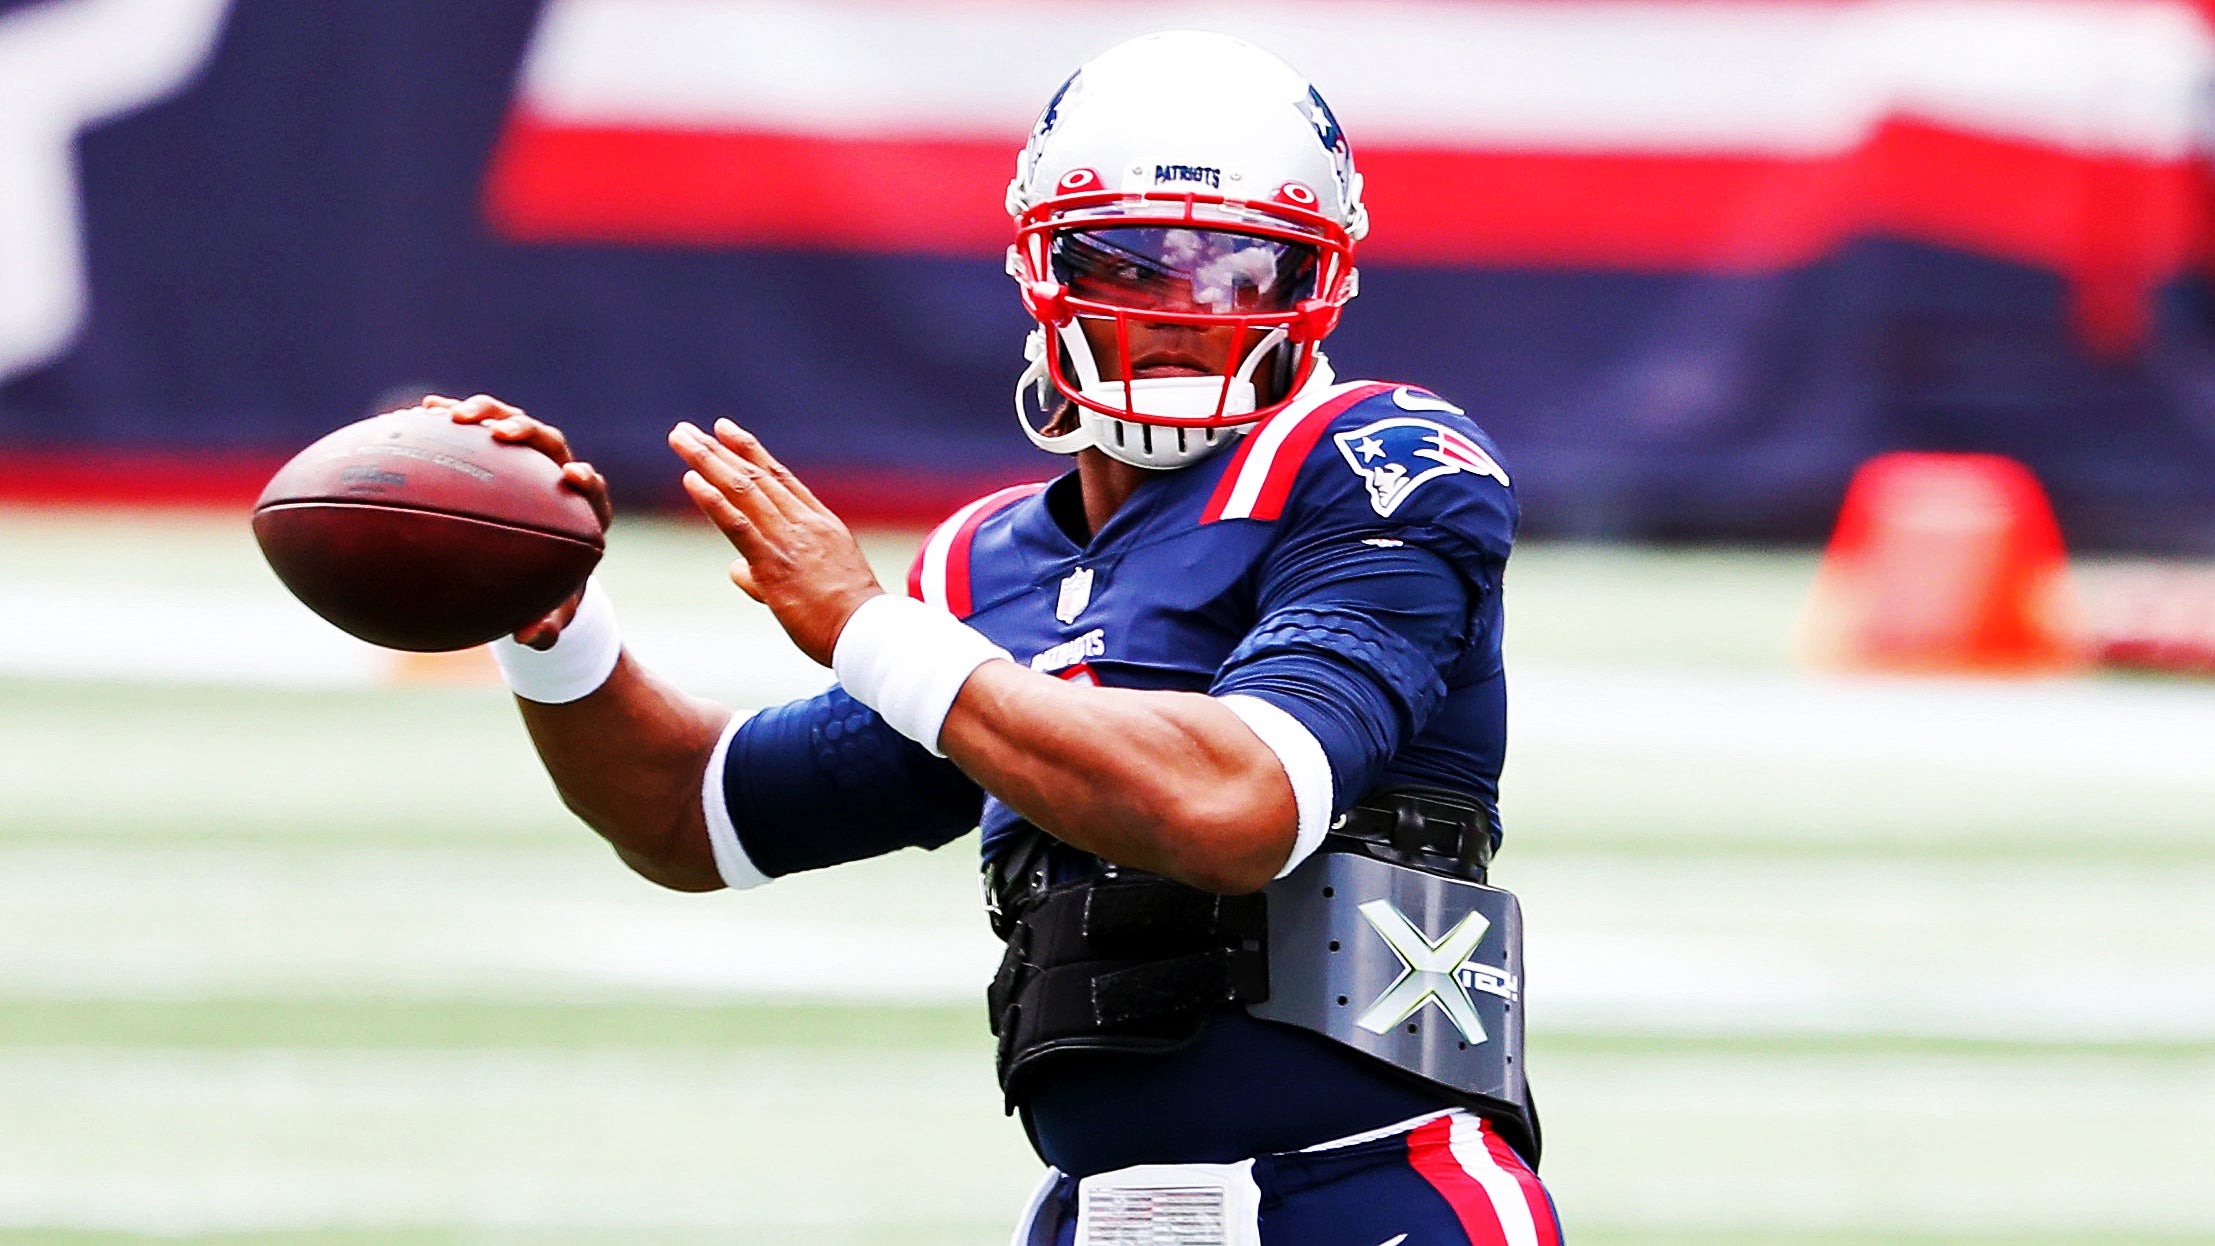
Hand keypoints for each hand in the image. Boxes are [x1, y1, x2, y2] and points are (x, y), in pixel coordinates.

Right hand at [424, 393, 613, 649]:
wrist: (535, 565)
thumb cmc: (548, 589)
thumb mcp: (551, 610)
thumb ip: (546, 625)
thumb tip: (529, 638)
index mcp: (582, 510)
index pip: (592, 486)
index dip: (584, 478)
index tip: (572, 476)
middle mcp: (557, 474)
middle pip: (550, 441)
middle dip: (526, 431)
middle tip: (498, 432)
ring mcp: (528, 458)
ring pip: (512, 422)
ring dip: (486, 412)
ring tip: (452, 414)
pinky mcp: (499, 450)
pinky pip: (477, 427)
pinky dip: (453, 417)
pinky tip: (420, 411)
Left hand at [668, 417, 882, 666]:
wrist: (868, 633)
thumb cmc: (848, 619)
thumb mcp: (818, 582)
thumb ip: (771, 572)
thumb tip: (737, 569)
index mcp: (821, 523)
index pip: (779, 477)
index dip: (749, 451)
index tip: (724, 430)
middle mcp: (804, 523)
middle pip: (755, 475)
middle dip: (716, 449)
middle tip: (685, 430)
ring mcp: (789, 541)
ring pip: (742, 490)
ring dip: (706, 461)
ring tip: (679, 438)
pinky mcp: (774, 565)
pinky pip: (738, 525)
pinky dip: (712, 500)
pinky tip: (690, 480)